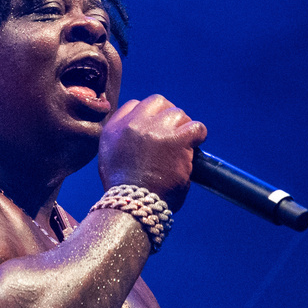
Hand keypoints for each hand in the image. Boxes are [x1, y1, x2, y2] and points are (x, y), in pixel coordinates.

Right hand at [98, 95, 206, 211]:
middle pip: (157, 102)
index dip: (148, 115)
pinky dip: (198, 134)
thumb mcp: (109, 158)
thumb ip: (121, 140)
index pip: (134, 105)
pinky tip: (195, 144)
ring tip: (183, 143)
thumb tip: (139, 134)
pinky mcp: (176, 140)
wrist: (135, 204)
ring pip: (177, 113)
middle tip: (173, 132)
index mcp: (115, 128)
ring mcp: (155, 130)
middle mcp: (134, 124)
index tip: (155, 128)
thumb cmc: (125, 189)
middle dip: (167, 115)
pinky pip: (195, 127)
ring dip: (182, 126)